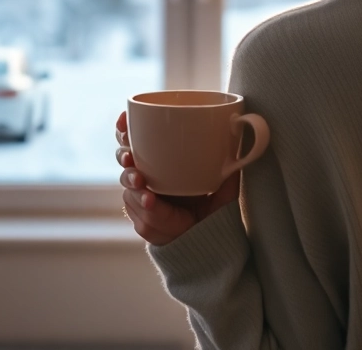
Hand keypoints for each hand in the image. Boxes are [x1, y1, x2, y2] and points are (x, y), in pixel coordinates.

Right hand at [115, 111, 239, 245]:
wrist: (207, 241)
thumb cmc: (211, 209)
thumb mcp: (223, 187)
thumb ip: (228, 169)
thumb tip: (238, 145)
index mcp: (159, 164)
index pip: (133, 142)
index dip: (123, 130)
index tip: (123, 121)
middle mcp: (146, 179)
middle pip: (124, 161)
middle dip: (124, 156)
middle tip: (130, 157)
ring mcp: (141, 200)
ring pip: (129, 188)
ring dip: (134, 185)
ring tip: (147, 187)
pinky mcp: (142, 220)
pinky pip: (138, 211)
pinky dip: (145, 206)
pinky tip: (151, 202)